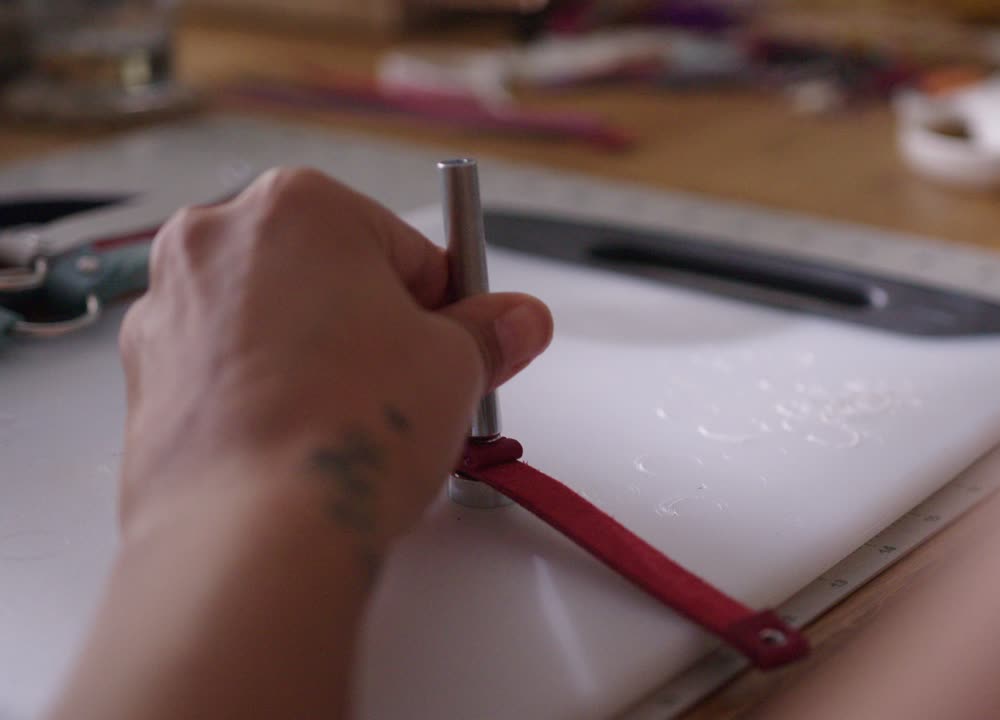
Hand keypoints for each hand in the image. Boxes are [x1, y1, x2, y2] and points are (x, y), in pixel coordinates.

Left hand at [118, 167, 552, 566]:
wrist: (250, 533)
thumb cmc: (344, 428)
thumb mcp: (454, 365)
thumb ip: (489, 332)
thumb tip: (516, 322)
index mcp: (297, 204)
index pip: (404, 248)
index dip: (445, 306)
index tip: (459, 345)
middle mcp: (216, 239)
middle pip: (329, 276)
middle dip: (374, 327)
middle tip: (410, 388)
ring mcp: (167, 307)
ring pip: (273, 322)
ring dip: (316, 359)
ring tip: (353, 424)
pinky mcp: (143, 377)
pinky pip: (228, 370)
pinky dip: (264, 396)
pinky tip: (300, 443)